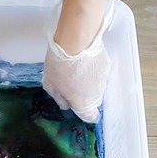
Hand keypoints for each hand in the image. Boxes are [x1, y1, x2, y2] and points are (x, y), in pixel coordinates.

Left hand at [43, 0, 113, 122]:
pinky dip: (92, 70)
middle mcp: (96, 94)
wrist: (75, 40)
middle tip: (70, 84)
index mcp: (83, 103)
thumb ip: (59, 98)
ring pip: (96, 87)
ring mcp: (103, 80)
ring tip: (75, 69)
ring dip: (88, 82)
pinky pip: (99, 73)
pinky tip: (83, 61)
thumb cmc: (60, 64)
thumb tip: (66, 104)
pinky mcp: (106, 66)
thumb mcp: (50, 85)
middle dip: (83, 97)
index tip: (76, 106)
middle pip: (93, 102)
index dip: (83, 114)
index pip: (89, 117)